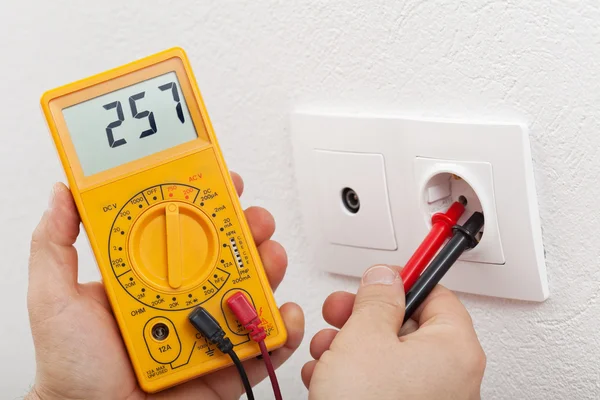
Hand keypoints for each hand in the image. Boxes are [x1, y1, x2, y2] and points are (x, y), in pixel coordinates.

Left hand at [26, 174, 303, 399]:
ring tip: (269, 260)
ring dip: (270, 269)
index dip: (210, 203)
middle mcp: (185, 298)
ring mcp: (209, 329)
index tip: (223, 183)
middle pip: (228, 255)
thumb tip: (61, 195)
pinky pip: (263, 344)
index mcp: (151, 277)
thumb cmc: (74, 370)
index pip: (186, 230)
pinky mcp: (227, 363)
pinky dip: (282, 328)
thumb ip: (55, 246)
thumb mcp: (55, 298)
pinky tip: (281, 314)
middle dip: (250, 230)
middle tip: (254, 221)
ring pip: (250, 292)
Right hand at [302, 264, 484, 399]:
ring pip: (388, 355)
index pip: (436, 294)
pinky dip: (354, 374)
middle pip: (407, 325)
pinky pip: (382, 383)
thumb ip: (376, 298)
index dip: (400, 281)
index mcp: (454, 348)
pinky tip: (328, 377)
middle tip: (340, 313)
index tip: (375, 280)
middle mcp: (450, 376)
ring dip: (350, 346)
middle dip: (363, 317)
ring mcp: (429, 399)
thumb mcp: (364, 337)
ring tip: (326, 351)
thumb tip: (384, 277)